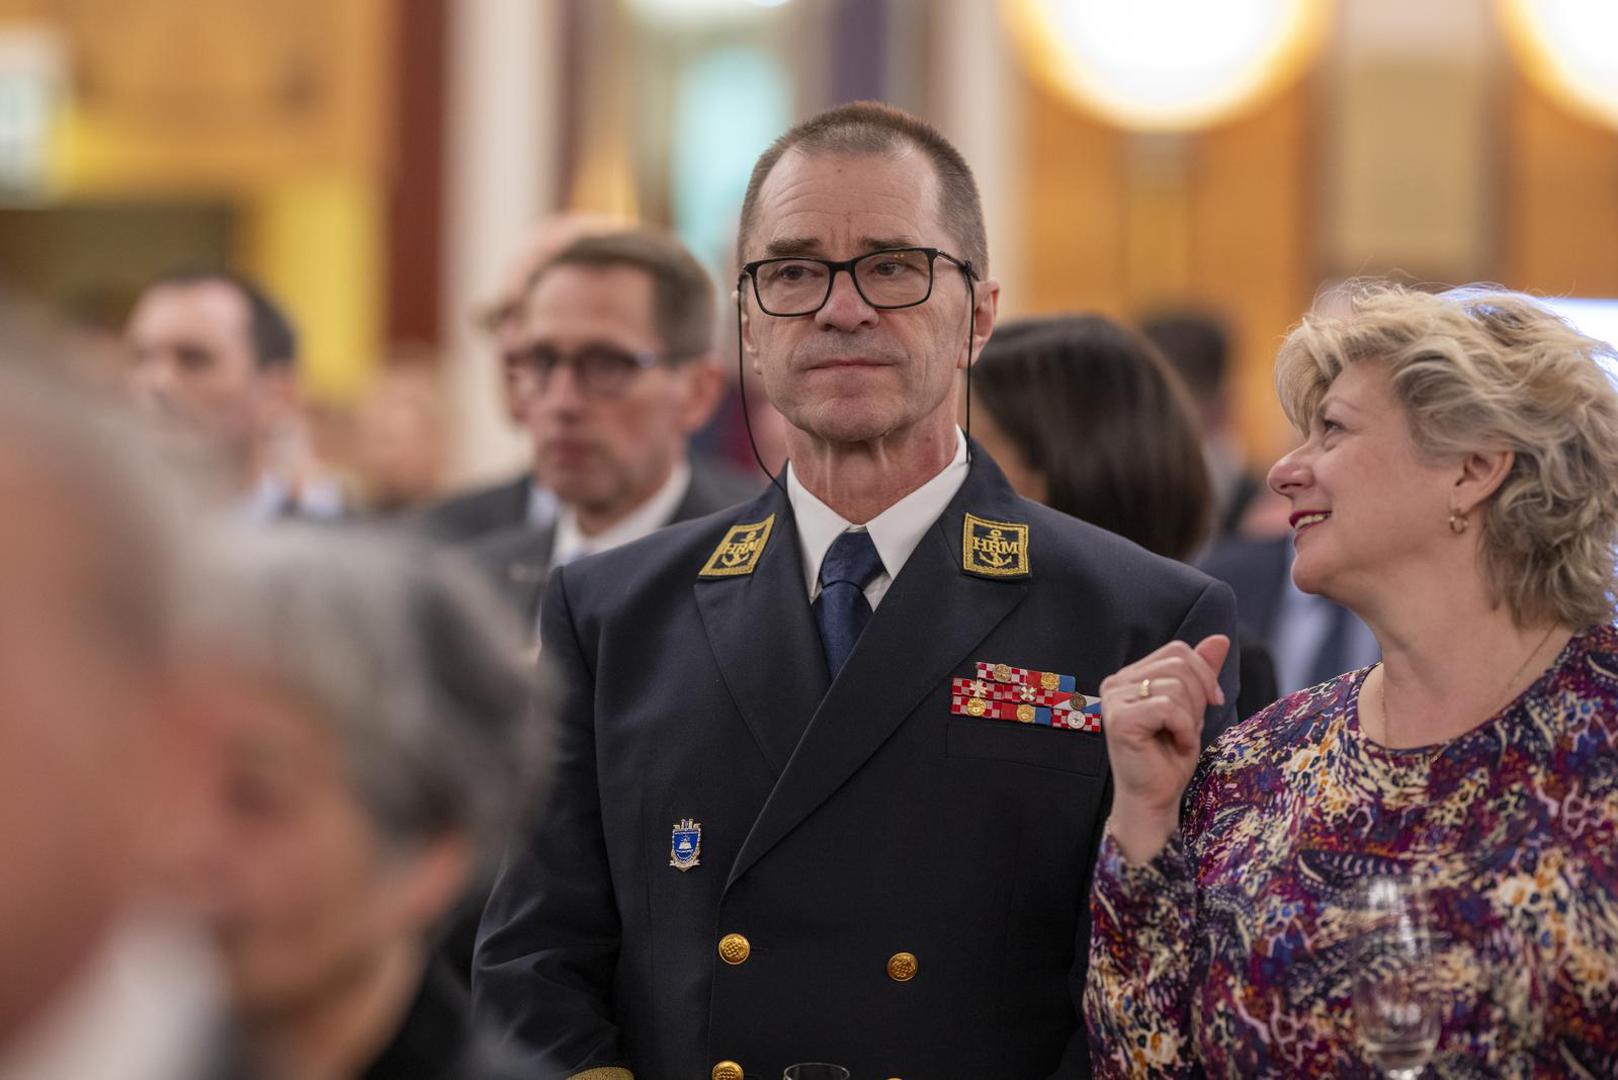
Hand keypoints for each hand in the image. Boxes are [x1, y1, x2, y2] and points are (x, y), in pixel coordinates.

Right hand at [1099, 635, 1229, 862]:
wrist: (1155, 799)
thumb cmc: (1169, 757)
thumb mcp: (1193, 708)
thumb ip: (1201, 673)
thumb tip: (1220, 638)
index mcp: (1129, 676)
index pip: (1177, 650)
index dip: (1203, 674)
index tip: (1210, 704)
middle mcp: (1116, 683)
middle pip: (1179, 664)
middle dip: (1198, 698)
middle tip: (1189, 728)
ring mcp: (1114, 700)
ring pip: (1176, 686)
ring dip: (1190, 718)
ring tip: (1180, 739)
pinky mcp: (1120, 719)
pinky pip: (1168, 707)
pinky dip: (1184, 729)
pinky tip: (1177, 745)